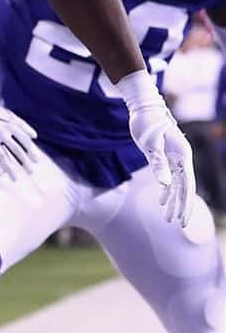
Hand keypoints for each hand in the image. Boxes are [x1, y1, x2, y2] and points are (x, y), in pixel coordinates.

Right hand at [0, 90, 39, 180]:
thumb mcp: (7, 115)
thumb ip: (22, 124)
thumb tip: (34, 136)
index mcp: (9, 124)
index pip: (24, 140)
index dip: (32, 151)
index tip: (37, 161)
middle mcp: (1, 132)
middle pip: (16, 150)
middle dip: (25, 162)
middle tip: (31, 171)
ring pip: (2, 157)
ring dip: (10, 169)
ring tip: (15, 179)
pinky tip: (1, 174)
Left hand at [118, 70, 194, 225]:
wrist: (144, 108)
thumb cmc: (147, 123)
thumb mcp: (150, 144)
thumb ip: (157, 163)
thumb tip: (165, 184)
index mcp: (182, 156)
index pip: (187, 185)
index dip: (186, 204)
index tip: (182, 220)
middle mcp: (182, 158)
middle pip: (185, 188)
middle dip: (181, 207)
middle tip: (178, 224)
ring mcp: (175, 158)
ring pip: (177, 184)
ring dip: (173, 201)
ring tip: (167, 219)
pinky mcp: (165, 157)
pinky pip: (169, 177)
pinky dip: (166, 190)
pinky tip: (162, 202)